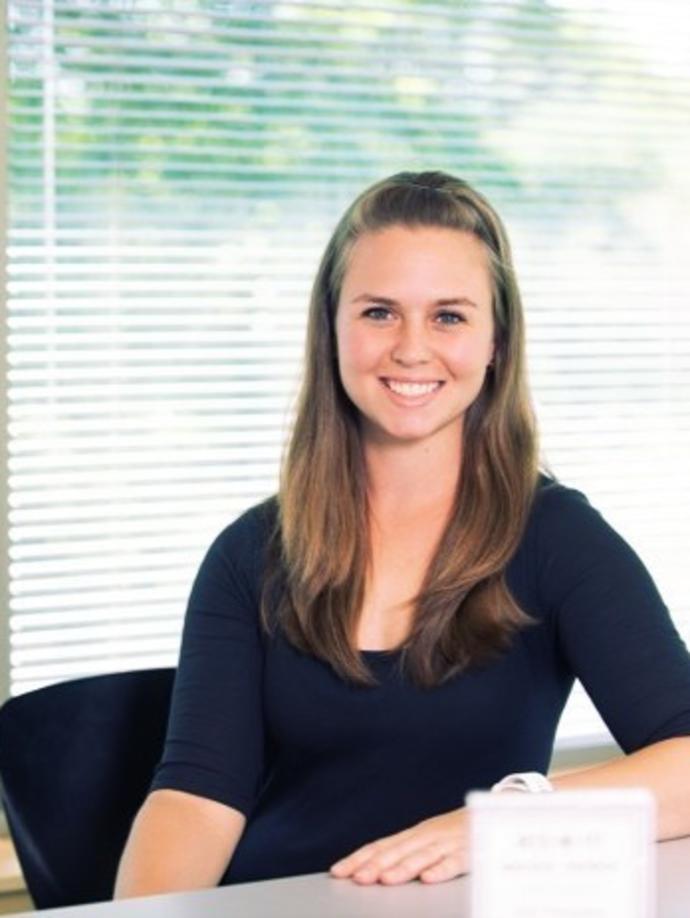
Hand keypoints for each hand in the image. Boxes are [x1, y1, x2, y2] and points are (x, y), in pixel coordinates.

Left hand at [329, 807, 468, 884]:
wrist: (492, 814)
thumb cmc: (455, 832)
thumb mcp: (426, 840)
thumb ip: (404, 854)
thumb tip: (373, 868)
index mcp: (413, 834)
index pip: (381, 846)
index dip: (359, 858)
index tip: (338, 872)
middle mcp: (426, 836)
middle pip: (397, 851)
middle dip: (375, 865)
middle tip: (356, 878)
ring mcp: (447, 842)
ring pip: (422, 856)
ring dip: (402, 868)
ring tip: (385, 879)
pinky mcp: (469, 851)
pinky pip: (455, 861)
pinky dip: (441, 869)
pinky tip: (428, 879)